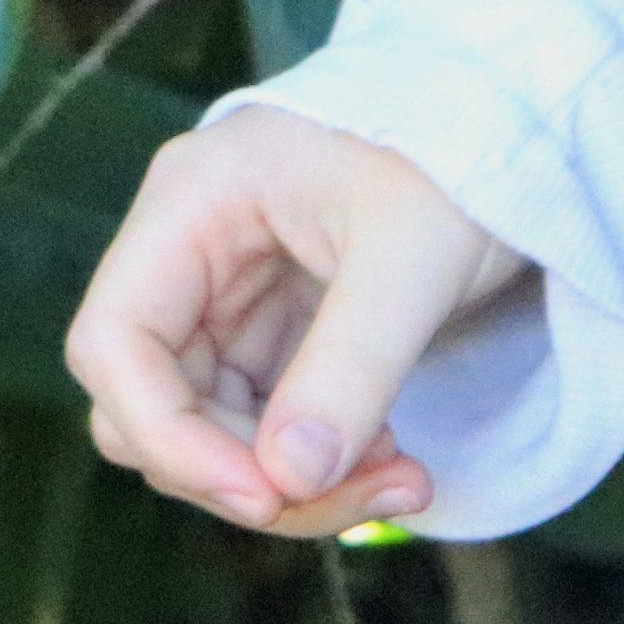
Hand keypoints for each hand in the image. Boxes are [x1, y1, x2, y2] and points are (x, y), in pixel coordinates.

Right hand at [66, 106, 525, 536]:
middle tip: (368, 492)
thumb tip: (288, 481)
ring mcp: (216, 299)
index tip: (262, 495)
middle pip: (147, 402)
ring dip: (286, 478)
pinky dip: (313, 459)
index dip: (167, 433)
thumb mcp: (413, 260)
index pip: (114, 343)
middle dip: (245, 470)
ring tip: (399, 476)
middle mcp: (179, 256)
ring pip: (197, 428)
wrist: (510, 127)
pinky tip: (388, 455)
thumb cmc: (457, 161)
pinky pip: (252, 424)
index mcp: (187, 206)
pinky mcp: (259, 334)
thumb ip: (348, 369)